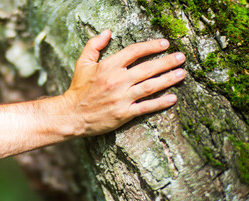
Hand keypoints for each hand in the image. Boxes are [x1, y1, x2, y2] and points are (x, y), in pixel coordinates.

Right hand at [63, 29, 185, 135]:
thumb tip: (107, 32)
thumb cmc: (78, 89)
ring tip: (182, 74)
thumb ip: (94, 45)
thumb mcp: (82, 63)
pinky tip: (173, 98)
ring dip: (168, 79)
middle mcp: (117, 80)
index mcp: (108, 66)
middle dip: (167, 61)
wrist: (72, 115)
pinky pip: (146, 107)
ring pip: (150, 86)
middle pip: (147, 68)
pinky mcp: (123, 113)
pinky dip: (160, 103)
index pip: (134, 51)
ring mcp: (121, 98)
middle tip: (181, 58)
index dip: (151, 46)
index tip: (164, 44)